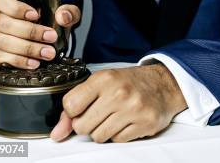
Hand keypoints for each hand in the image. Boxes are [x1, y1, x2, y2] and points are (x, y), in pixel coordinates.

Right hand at [0, 0, 80, 68]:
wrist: (49, 34)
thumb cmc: (51, 17)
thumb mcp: (64, 10)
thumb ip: (67, 10)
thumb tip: (63, 16)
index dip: (16, 8)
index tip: (35, 15)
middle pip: (4, 23)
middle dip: (30, 32)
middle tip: (50, 37)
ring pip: (3, 42)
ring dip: (27, 48)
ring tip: (47, 53)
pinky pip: (3, 58)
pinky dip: (20, 61)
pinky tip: (35, 62)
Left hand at [50, 64, 186, 142]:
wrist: (162, 84)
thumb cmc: (128, 82)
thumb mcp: (101, 83)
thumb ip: (76, 105)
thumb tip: (56, 133)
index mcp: (104, 78)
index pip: (71, 105)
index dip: (73, 111)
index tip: (83, 106)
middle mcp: (118, 92)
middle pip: (82, 126)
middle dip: (87, 123)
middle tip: (100, 112)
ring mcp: (133, 109)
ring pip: (98, 137)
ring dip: (103, 130)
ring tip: (114, 116)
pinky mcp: (145, 124)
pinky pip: (118, 141)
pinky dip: (119, 134)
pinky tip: (126, 121)